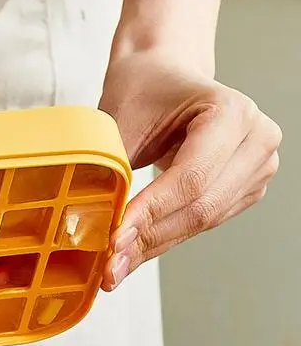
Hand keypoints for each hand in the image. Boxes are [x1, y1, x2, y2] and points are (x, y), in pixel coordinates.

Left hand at [99, 53, 281, 290]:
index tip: (114, 239)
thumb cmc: (143, 90)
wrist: (163, 77)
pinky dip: (163, 242)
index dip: (151, 213)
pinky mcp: (243, 191)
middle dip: (148, 239)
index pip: (191, 177)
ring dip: (153, 248)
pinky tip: (131, 256)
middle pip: (200, 207)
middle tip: (108, 267)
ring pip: (200, 223)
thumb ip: (113, 170)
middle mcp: (256, 139)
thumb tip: (89, 226)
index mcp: (231, 111)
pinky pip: (200, 225)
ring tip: (113, 269)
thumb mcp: (120, 120)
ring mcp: (255, 167)